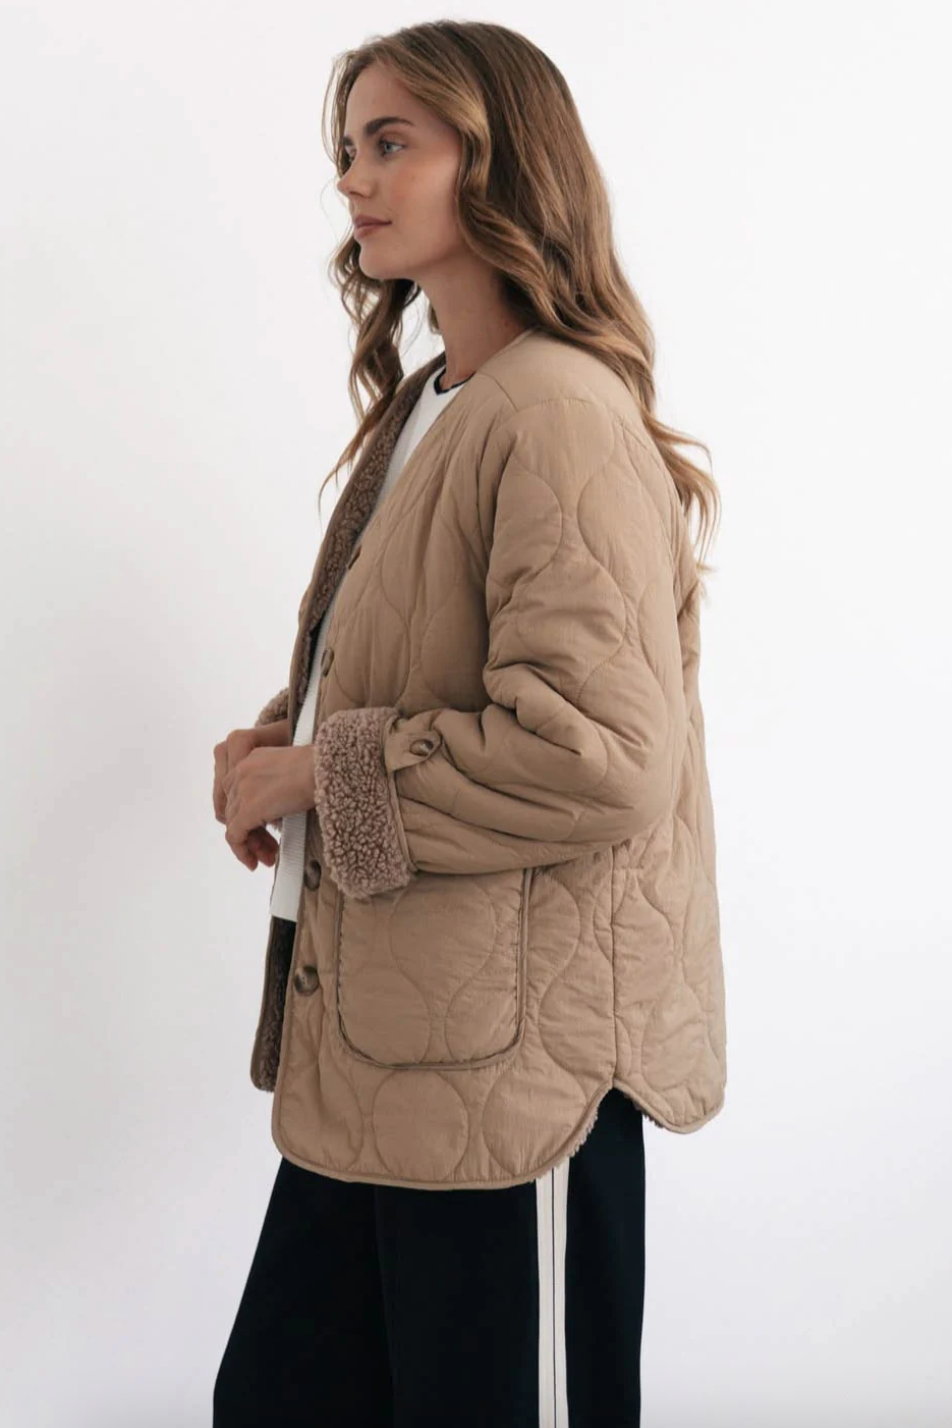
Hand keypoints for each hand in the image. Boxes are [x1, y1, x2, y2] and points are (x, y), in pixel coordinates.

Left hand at [222, 744, 316, 870]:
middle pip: (234, 811)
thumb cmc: (319, 769)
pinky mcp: (247, 810)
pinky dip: (242, 852)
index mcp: (250, 760)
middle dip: (250, 833)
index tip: (261, 830)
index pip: (236, 794)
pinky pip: (234, 837)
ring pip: (234, 825)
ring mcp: (241, 791)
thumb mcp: (289, 773)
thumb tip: (273, 810)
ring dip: (250, 845)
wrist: (324, 770)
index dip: (246, 816)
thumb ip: (274, 785)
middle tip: (267, 848)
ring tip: (266, 857)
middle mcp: (240, 773)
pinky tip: (253, 862)